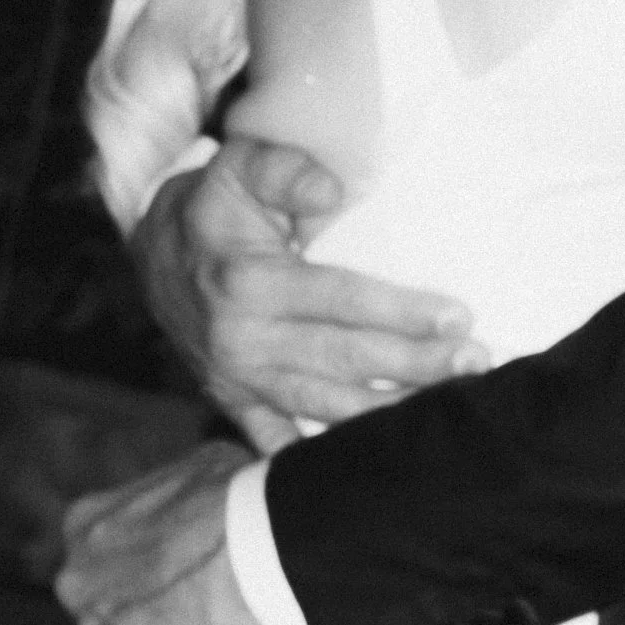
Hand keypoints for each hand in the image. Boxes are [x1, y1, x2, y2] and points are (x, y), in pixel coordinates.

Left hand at [55, 439, 269, 624]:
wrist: (263, 546)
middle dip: (115, 623)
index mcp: (89, 523)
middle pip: (81, 611)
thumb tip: (205, 487)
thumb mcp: (207, 464)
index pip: (88, 558)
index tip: (157, 587)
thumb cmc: (244, 499)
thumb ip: (183, 486)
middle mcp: (78, 577)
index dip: (120, 577)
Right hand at [131, 135, 489, 447]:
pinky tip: (377, 459)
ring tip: (449, 405)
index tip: (458, 316)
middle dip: (414, 365)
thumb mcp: (238, 166)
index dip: (401, 311)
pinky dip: (322, 458)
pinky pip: (279, 441)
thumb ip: (284, 168)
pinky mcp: (233, 402)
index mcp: (248, 281)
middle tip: (474, 361)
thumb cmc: (213, 205)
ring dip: (388, 410)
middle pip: (342, 359)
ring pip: (322, 405)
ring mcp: (236, 379)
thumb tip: (331, 188)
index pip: (340, 300)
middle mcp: (241, 339)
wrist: (150, 254)